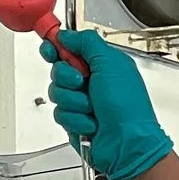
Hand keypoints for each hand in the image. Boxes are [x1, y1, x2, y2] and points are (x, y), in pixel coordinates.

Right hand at [44, 30, 173, 179]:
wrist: (128, 144)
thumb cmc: (128, 107)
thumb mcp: (110, 63)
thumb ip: (87, 43)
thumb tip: (67, 35)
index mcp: (101, 63)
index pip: (70, 48)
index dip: (56, 47)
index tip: (50, 49)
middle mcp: (91, 81)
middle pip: (58, 69)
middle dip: (66, 77)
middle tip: (81, 82)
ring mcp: (82, 102)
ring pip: (56, 92)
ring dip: (73, 101)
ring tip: (92, 108)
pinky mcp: (74, 121)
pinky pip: (60, 114)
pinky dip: (75, 119)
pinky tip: (91, 123)